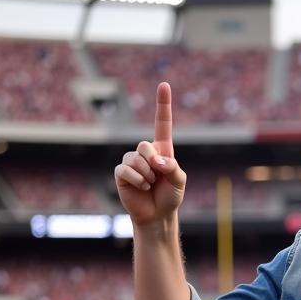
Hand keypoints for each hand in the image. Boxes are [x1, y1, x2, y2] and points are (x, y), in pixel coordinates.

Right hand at [114, 82, 186, 227]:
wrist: (157, 215)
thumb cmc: (170, 196)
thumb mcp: (180, 181)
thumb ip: (173, 167)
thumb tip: (157, 160)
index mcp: (162, 149)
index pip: (162, 123)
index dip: (163, 104)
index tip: (164, 84)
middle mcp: (145, 152)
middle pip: (144, 145)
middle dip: (153, 163)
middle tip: (157, 177)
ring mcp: (131, 161)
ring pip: (136, 160)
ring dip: (146, 176)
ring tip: (149, 185)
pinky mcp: (121, 173)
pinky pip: (126, 170)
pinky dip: (137, 181)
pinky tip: (141, 188)